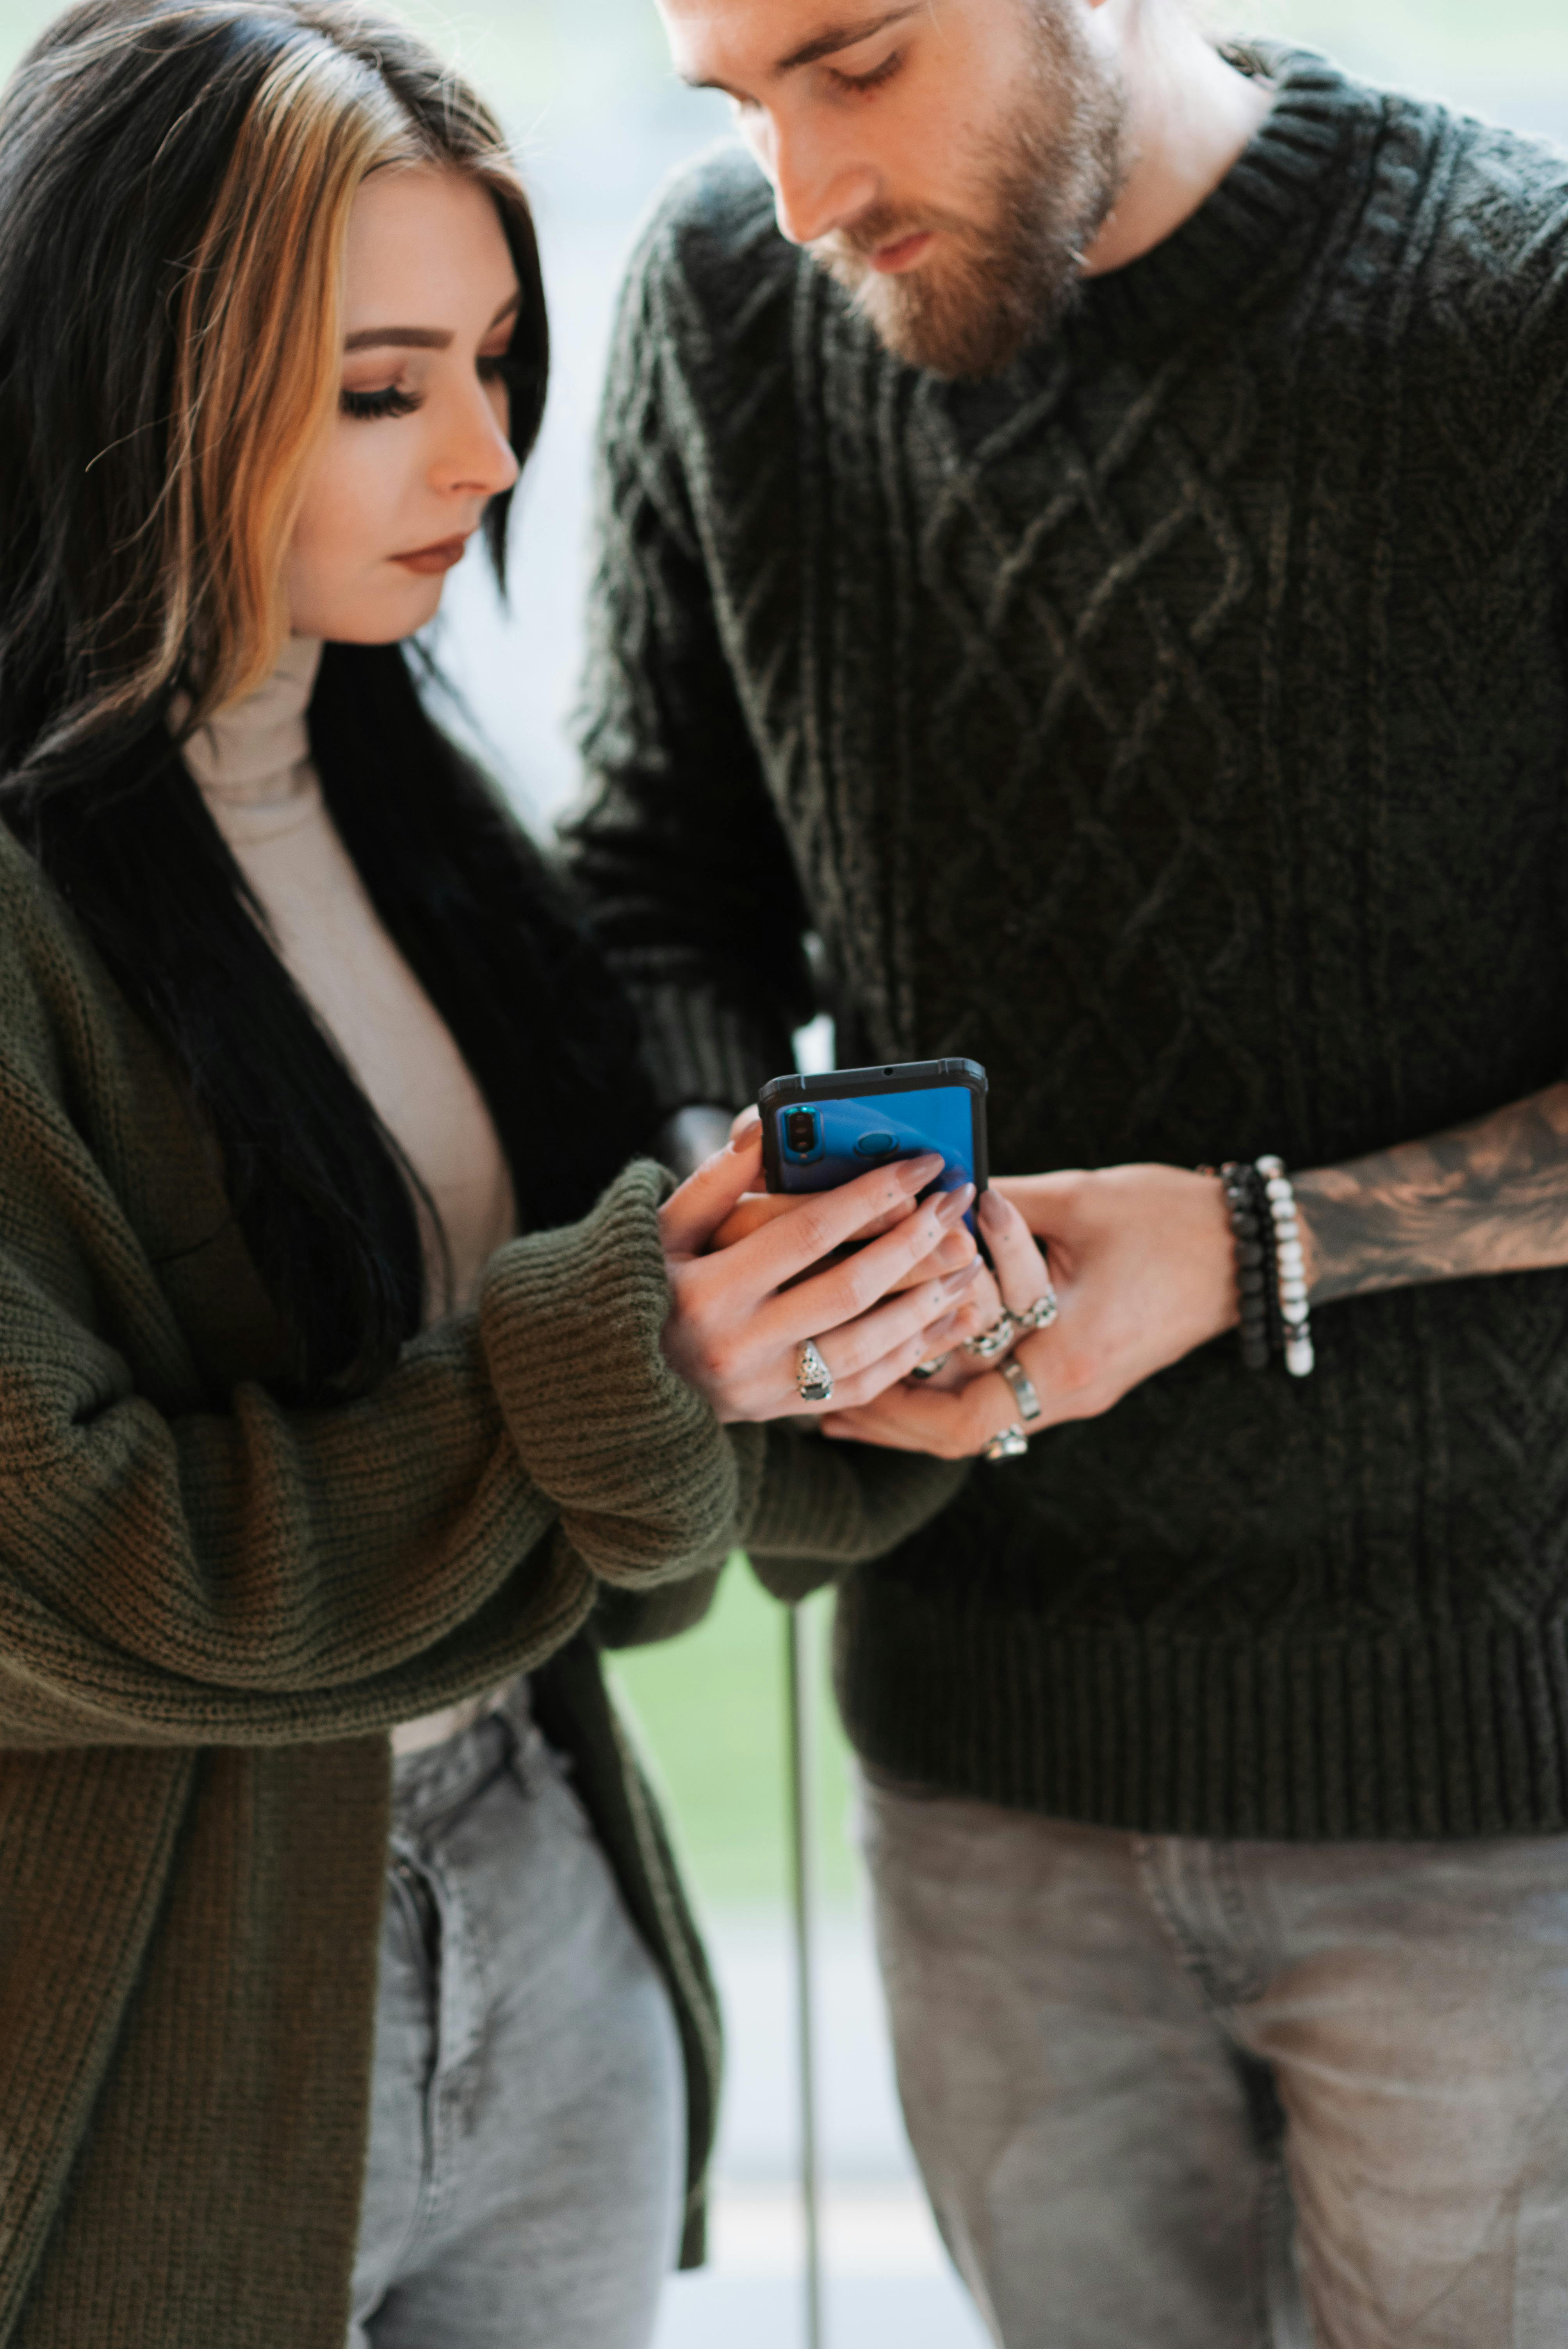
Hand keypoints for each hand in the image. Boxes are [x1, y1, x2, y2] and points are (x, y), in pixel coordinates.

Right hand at [658, 1126, 988, 1422]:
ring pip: (866, 1347)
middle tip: (958, 1203)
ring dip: (925, 1303)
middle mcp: (736, 1345)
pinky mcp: (776, 1413)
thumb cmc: (638, 1285)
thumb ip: (712, 1182)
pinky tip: (943, 1322)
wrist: (608, 1382)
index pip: (807, 1232)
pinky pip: (857, 1389)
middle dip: (915, 1242)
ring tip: (968, 1263)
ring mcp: (759, 1388)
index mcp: (707, 1288)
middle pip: (849, 1289)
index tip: (921, 1163)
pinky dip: (907, 1356)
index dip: (871, 1194)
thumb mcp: (660, 1230)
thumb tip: (762, 1130)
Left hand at [820, 1167, 1235, 1457]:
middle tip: (827, 1408)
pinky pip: (1007, 1395)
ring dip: (919, 1409)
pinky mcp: (1084, 1373)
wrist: (1249, 1249)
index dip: (899, 1407)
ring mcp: (1080, 1387)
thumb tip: (929, 1199)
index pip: (965, 1415)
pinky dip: (959, 1386)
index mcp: (1069, 1355)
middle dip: (893, 1421)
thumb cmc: (1168, 1219)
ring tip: (853, 1396)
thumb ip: (999, 1205)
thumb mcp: (1075, 1202)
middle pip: (962, 1431)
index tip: (845, 1391)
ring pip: (982, 1420)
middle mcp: (1072, 1386)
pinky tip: (920, 1369)